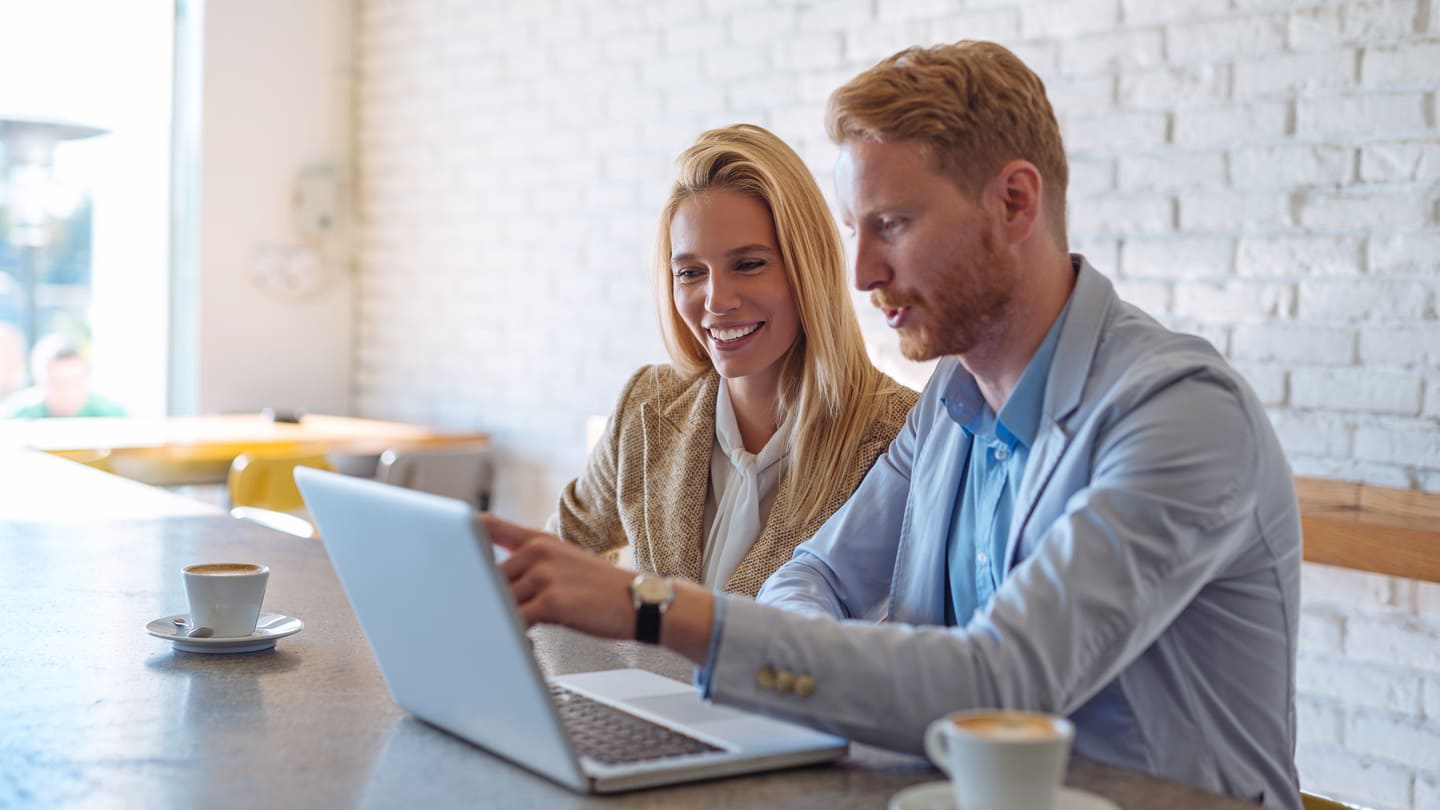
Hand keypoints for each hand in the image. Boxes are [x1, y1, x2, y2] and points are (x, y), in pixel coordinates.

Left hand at [479, 513, 717, 663]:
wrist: (644, 603)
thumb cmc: (603, 591)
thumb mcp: (566, 565)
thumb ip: (530, 566)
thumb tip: (493, 583)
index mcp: (539, 541)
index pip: (486, 527)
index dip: (457, 534)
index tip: (435, 548)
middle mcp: (538, 552)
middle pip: (486, 577)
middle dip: (476, 600)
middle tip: (461, 620)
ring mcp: (544, 574)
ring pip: (497, 601)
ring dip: (492, 623)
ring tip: (491, 639)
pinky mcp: (552, 600)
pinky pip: (514, 621)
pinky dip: (508, 636)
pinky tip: (514, 647)